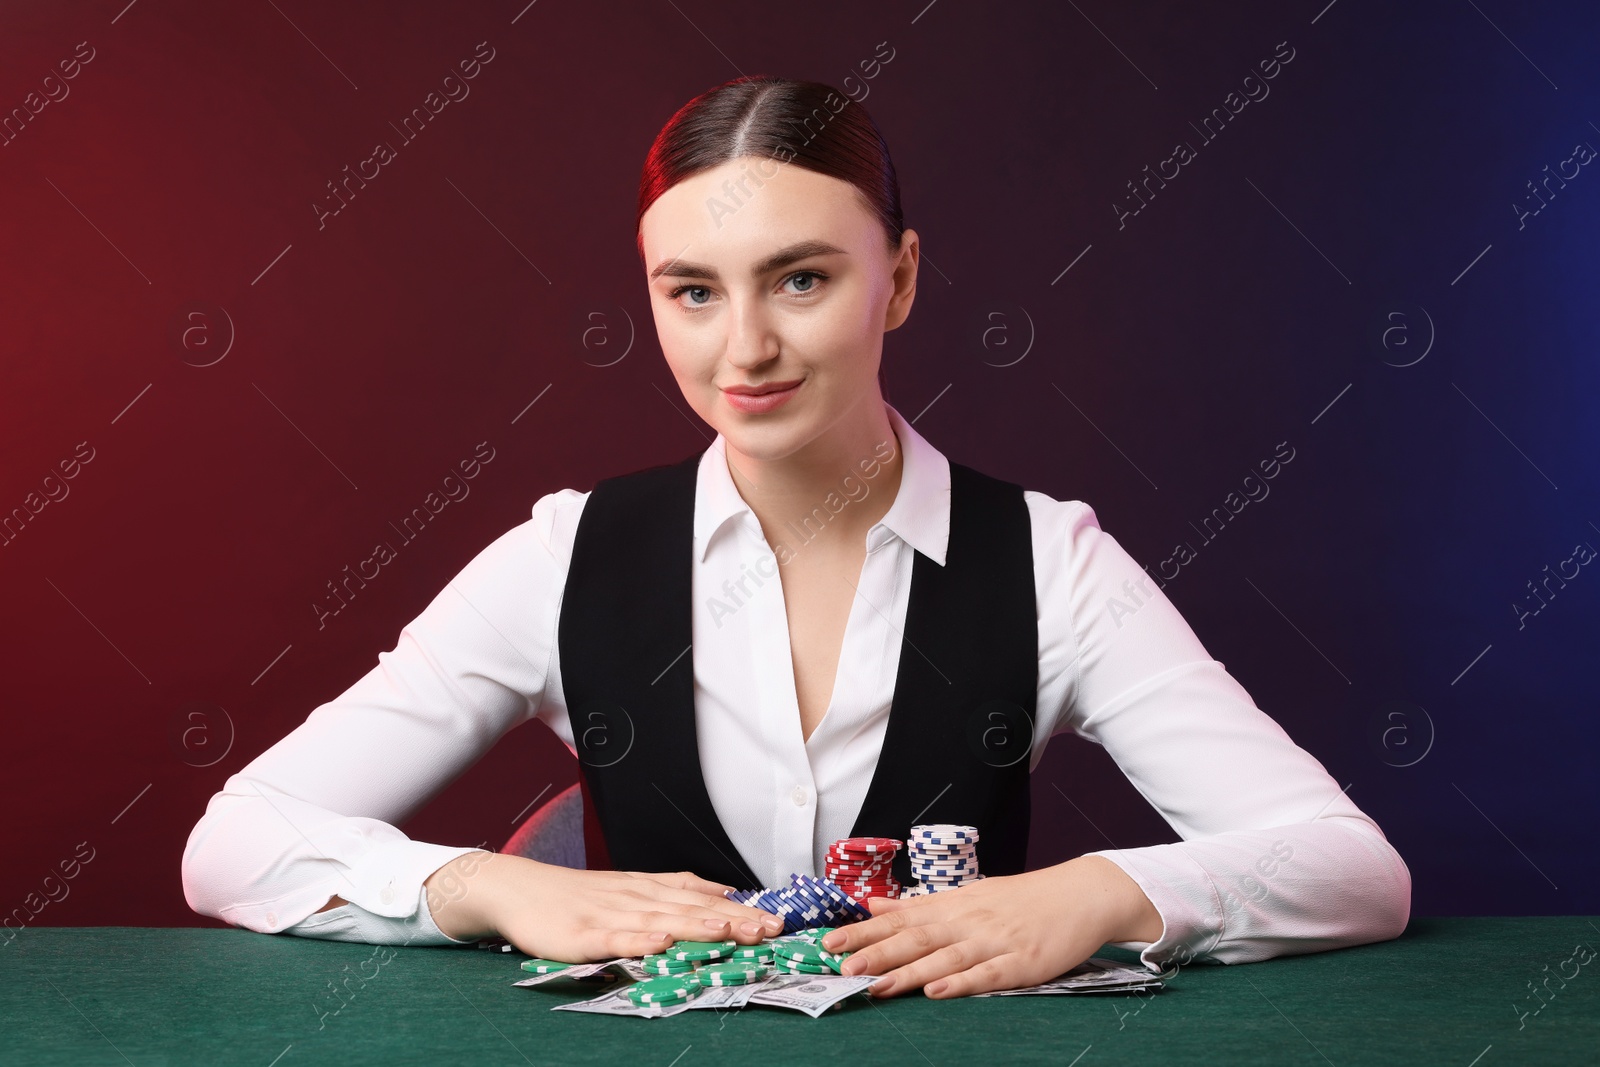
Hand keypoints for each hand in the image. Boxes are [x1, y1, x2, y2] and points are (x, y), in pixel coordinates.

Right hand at [423, 852, 783, 959]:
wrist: (521, 889)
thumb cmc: (578, 896)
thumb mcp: (632, 888)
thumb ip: (674, 892)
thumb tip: (722, 893)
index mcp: (651, 889)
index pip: (704, 897)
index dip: (741, 908)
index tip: (776, 919)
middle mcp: (637, 898)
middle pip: (692, 908)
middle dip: (734, 919)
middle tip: (770, 929)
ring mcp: (610, 915)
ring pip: (661, 920)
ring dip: (697, 925)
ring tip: (730, 930)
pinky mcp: (583, 935)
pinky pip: (615, 938)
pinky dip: (639, 939)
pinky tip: (660, 942)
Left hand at [819, 855, 1163, 998]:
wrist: (1082, 894)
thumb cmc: (1022, 899)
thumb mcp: (967, 895)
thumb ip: (919, 905)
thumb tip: (874, 904)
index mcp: (953, 906)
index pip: (900, 918)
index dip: (864, 931)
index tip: (830, 942)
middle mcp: (968, 921)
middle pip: (916, 937)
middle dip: (877, 951)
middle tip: (841, 965)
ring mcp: (995, 942)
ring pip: (944, 958)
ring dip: (909, 972)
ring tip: (876, 984)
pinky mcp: (1022, 963)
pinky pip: (987, 975)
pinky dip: (961, 983)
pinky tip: (937, 991)